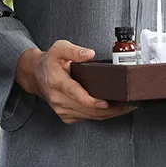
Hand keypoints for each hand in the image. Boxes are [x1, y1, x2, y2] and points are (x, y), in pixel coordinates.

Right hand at [16, 40, 134, 123]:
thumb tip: (89, 54)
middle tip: (129, 104)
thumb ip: (74, 50)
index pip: (75, 93)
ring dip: (110, 114)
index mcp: (57, 82)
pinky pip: (87, 119)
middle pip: (87, 109)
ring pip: (90, 117)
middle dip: (111, 108)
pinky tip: (113, 110)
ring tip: (127, 107)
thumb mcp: (59, 48)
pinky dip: (101, 116)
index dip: (91, 101)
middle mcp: (59, 99)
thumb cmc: (50, 62)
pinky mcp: (67, 116)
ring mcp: (62, 110)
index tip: (105, 102)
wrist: (36, 76)